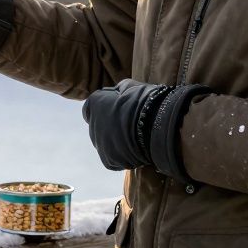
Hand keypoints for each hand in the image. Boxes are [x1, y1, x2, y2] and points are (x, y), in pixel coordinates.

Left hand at [83, 78, 211, 179]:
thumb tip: (119, 92)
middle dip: (112, 127)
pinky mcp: (109, 161)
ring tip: (137, 139)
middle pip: (100, 127)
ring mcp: (99, 144)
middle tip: (131, 126)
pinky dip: (123, 156)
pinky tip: (136, 151)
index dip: (106, 109)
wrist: (156, 126)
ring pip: (106, 144)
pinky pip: (114, 158)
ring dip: (117, 142)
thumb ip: (119, 90)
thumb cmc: (145, 102)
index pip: (92, 108)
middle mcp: (92, 125)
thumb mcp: (131, 87)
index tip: (118, 111)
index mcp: (94, 104)